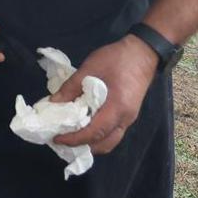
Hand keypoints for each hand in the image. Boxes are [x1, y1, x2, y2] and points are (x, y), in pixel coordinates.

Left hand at [50, 35, 159, 154]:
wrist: (143, 52)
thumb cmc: (116, 58)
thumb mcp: (89, 68)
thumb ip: (71, 87)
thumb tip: (54, 102)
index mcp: (117, 108)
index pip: (94, 132)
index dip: (74, 139)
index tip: (57, 138)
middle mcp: (125, 118)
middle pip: (104, 143)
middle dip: (82, 146)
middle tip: (62, 139)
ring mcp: (129, 118)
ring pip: (110, 141)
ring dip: (91, 143)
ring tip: (72, 135)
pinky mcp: (129, 114)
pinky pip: (114, 132)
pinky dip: (99, 135)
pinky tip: (85, 126)